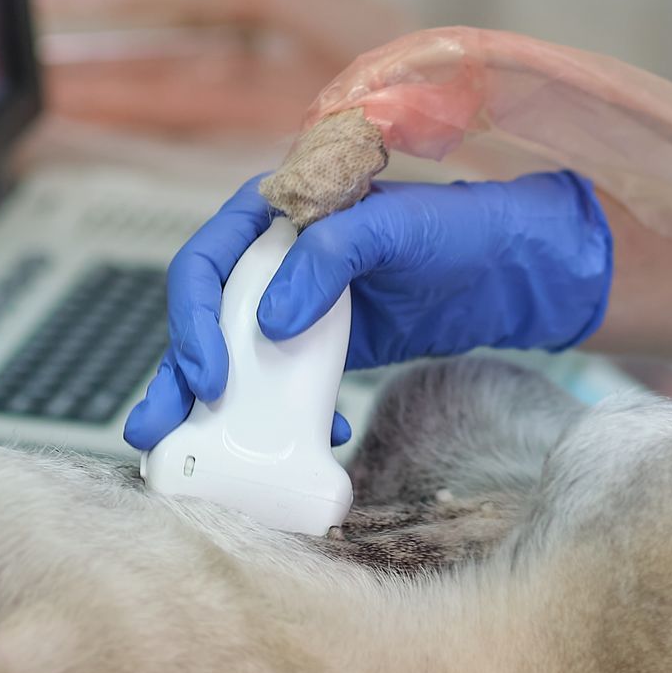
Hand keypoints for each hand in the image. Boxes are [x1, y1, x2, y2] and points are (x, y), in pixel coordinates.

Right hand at [124, 171, 611, 449]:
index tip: (212, 374)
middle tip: (157, 431)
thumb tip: (269, 323)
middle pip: (201, 322)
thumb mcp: (394, 230)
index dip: (193, 320)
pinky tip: (311, 441)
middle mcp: (269, 263)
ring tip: (182, 457)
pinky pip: (280, 391)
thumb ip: (328, 258)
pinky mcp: (318, 353)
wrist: (514, 271)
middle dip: (175, 378)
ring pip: (230, 361)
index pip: (204, 263)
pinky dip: (283, 423)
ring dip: (207, 412)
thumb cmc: (457, 230)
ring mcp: (291, 310)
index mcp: (274, 215)